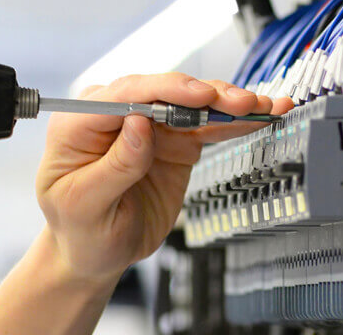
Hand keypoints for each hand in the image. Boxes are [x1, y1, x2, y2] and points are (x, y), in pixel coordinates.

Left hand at [36, 73, 293, 284]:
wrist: (98, 252)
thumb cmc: (80, 230)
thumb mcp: (85, 205)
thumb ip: (114, 166)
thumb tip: (139, 124)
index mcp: (81, 123)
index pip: (125, 95)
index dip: (165, 90)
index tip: (200, 97)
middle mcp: (117, 115)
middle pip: (165, 92)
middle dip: (207, 95)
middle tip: (242, 104)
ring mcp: (151, 125)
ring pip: (193, 105)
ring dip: (229, 104)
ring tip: (263, 107)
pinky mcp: (176, 140)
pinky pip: (208, 126)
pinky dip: (235, 122)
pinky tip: (262, 115)